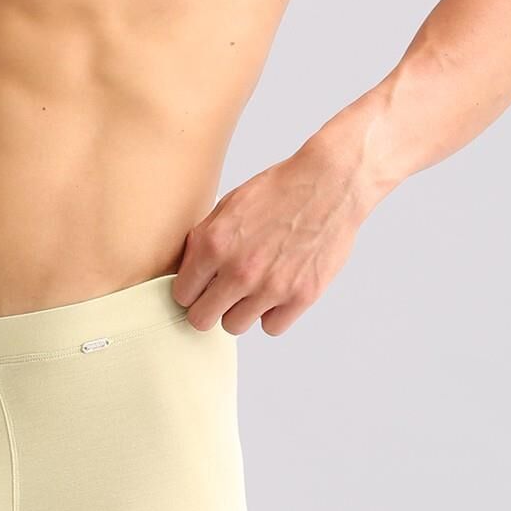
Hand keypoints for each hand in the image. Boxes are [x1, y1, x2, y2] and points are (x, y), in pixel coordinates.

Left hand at [171, 143, 366, 335]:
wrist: (329, 184)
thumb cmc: (279, 190)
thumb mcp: (229, 204)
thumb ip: (204, 239)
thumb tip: (188, 271)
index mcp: (214, 244)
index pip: (182, 294)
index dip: (190, 290)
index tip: (200, 286)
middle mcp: (239, 270)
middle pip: (202, 319)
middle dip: (208, 307)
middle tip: (220, 295)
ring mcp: (271, 287)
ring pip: (234, 326)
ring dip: (240, 311)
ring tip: (252, 289)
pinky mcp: (301, 296)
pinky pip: (271, 327)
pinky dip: (272, 314)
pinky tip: (276, 292)